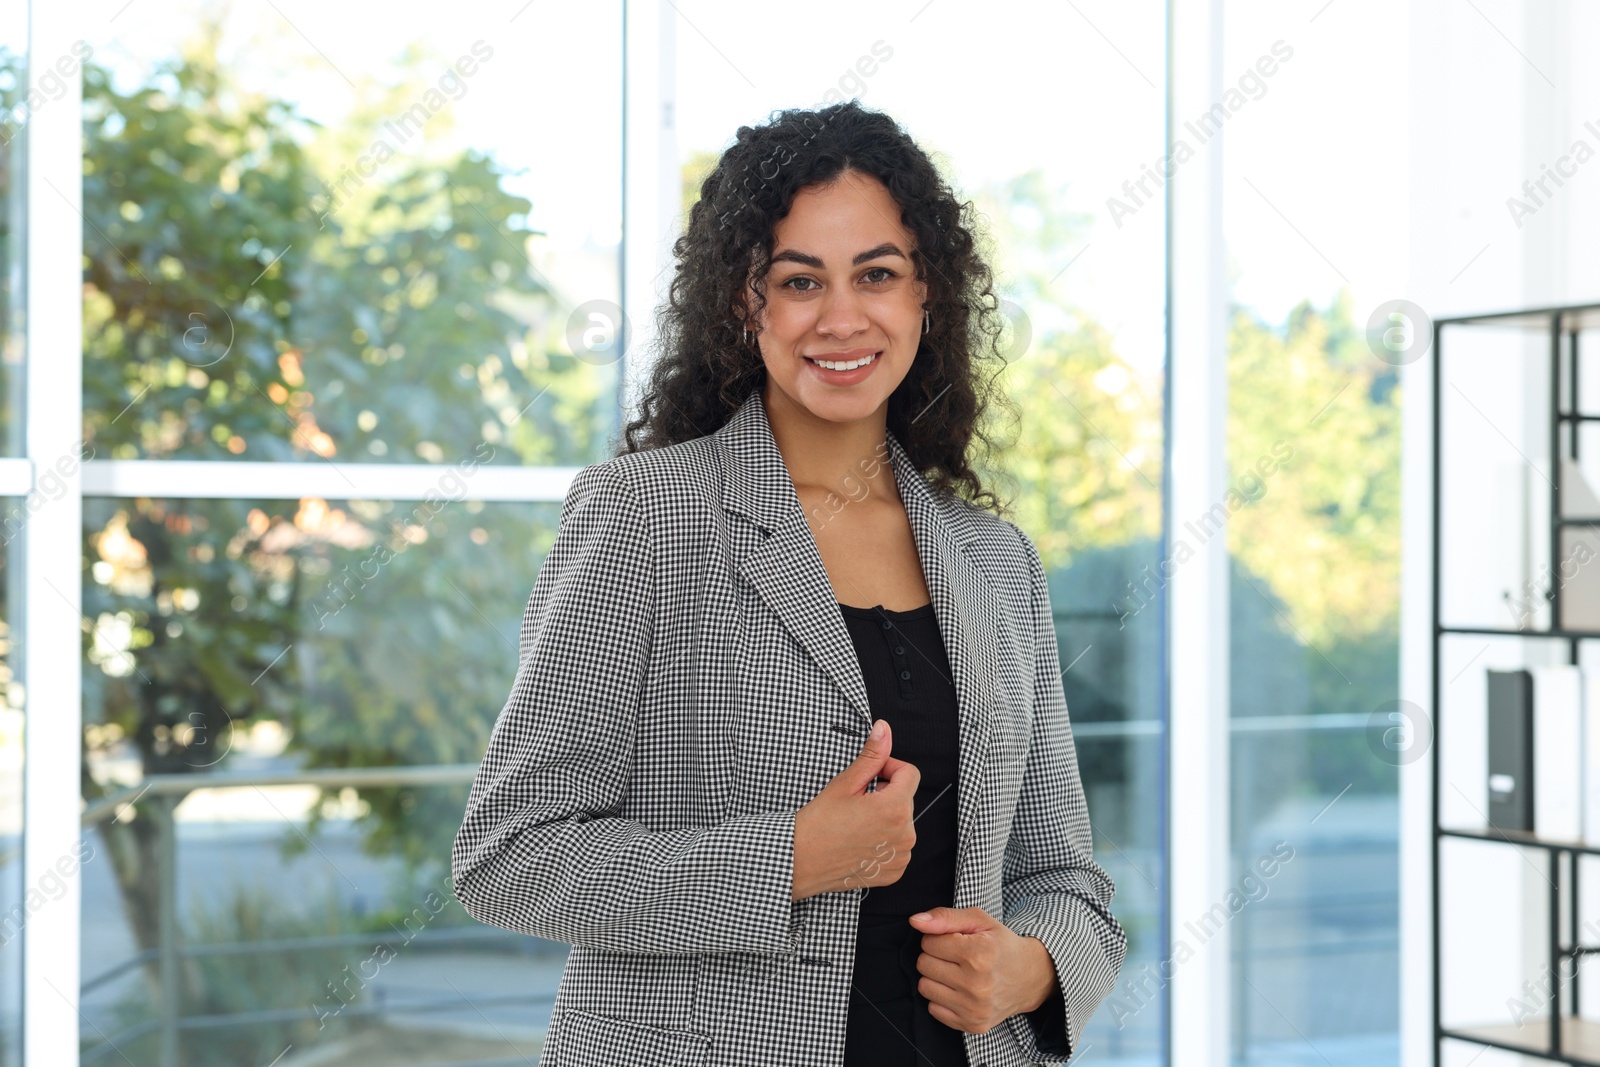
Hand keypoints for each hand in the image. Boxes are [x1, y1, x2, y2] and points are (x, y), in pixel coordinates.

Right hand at [792, 719, 920, 899]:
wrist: (801, 861)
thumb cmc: (819, 824)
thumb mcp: (846, 783)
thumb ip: (872, 756)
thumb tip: (884, 730)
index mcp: (895, 808)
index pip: (910, 774)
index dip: (889, 768)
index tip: (870, 776)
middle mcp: (905, 834)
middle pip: (905, 798)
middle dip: (885, 795)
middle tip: (856, 803)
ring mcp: (901, 856)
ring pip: (902, 822)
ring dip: (885, 818)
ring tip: (856, 823)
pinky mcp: (894, 872)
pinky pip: (898, 847)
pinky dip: (884, 842)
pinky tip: (861, 841)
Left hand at [907, 906, 1059, 1033]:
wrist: (1029, 978)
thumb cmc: (1000, 945)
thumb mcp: (979, 921)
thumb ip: (945, 917)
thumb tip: (915, 921)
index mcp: (979, 954)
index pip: (928, 943)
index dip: (939, 938)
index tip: (956, 941)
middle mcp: (977, 985)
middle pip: (924, 965)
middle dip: (935, 957)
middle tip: (956, 957)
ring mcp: (975, 1008)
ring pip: (925, 987)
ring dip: (936, 977)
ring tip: (957, 972)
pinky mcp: (972, 1025)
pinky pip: (933, 1009)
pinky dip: (942, 998)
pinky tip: (959, 990)